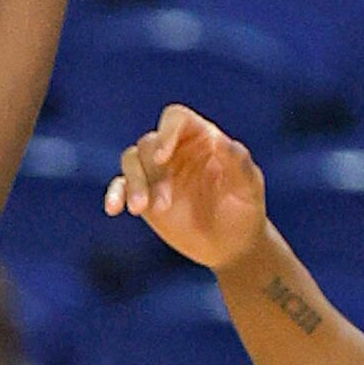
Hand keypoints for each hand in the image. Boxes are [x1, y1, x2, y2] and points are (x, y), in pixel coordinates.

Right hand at [104, 104, 269, 271]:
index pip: (177, 119)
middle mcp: (175, 150)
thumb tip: (223, 141)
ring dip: (133, 184)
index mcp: (202, 139)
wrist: (231, 245)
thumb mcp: (249, 189)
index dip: (166, 132)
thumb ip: (239, 163)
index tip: (162, 158)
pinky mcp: (142, 192)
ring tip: (139, 210)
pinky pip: (120, 185)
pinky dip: (114, 194)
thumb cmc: (245, 212)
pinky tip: (114, 209)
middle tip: (164, 206)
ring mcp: (156, 171)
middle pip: (149, 144)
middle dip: (152, 173)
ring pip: (131, 161)